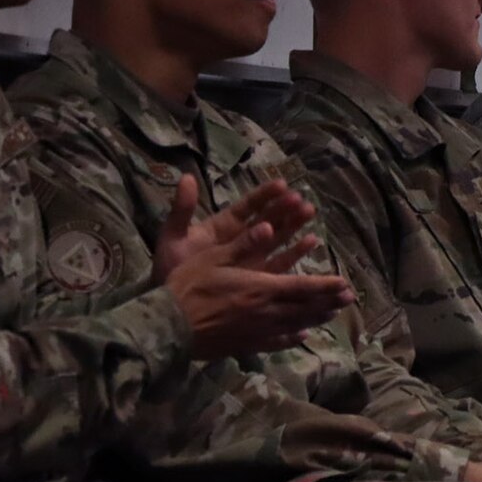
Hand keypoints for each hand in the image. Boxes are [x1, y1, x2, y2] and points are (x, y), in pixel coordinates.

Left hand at [152, 175, 319, 281]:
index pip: (247, 207)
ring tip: (309, 213)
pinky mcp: (257, 279)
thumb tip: (186, 177)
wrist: (171, 305)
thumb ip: (182, 209)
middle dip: (284, 208)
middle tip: (301, 199)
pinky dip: (294, 253)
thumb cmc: (171, 269)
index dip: (264, 195)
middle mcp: (240, 240)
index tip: (282, 184)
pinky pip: (279, 264)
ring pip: (277, 238)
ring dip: (293, 225)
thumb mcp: (173, 237)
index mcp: (222, 227)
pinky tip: (310, 242)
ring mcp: (251, 259)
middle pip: (267, 219)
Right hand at [169, 219, 353, 360]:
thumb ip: (244, 244)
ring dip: (316, 319)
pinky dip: (292, 338)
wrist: (170, 327)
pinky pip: (276, 342)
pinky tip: (301, 336)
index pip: (302, 286)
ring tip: (332, 314)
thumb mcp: (214, 257)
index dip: (326, 285)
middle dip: (328, 302)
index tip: (345, 283)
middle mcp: (266, 312)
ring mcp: (257, 332)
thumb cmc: (188, 287)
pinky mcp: (246, 345)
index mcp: (261, 288)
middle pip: (304, 307)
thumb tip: (269, 225)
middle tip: (348, 299)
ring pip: (295, 325)